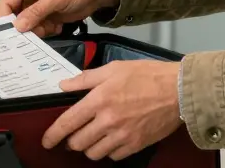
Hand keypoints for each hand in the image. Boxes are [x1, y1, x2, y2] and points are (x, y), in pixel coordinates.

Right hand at [0, 0, 118, 37]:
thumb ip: (35, 13)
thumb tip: (16, 27)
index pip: (6, 3)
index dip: (5, 19)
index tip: (10, 36)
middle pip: (14, 17)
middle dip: (24, 28)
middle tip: (35, 34)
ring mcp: (36, 7)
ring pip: (26, 26)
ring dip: (38, 30)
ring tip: (52, 27)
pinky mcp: (45, 16)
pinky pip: (38, 29)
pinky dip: (47, 30)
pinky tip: (58, 26)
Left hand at [43, 61, 182, 160]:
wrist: (178, 90)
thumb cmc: (147, 75)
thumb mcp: (114, 68)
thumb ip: (85, 78)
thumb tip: (64, 85)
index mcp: (99, 99)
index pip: (67, 122)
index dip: (52, 135)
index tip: (47, 141)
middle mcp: (108, 121)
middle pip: (77, 143)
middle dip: (71, 141)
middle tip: (74, 135)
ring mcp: (122, 135)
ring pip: (93, 153)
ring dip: (89, 147)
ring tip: (93, 138)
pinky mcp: (135, 145)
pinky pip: (113, 156)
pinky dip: (108, 151)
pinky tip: (111, 140)